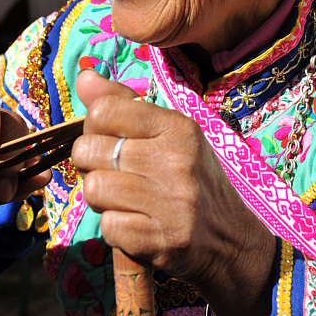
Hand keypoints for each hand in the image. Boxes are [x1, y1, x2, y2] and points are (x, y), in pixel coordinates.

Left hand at [71, 70, 276, 315]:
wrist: (231, 240)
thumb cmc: (193, 181)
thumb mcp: (169, 136)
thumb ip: (123, 105)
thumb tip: (84, 75)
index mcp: (178, 128)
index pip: (103, 111)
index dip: (94, 128)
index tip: (111, 141)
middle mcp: (175, 160)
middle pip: (89, 150)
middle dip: (93, 165)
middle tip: (117, 175)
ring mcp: (169, 202)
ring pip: (93, 188)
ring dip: (101, 199)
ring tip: (125, 201)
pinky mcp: (159, 240)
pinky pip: (107, 226)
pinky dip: (115, 229)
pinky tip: (137, 225)